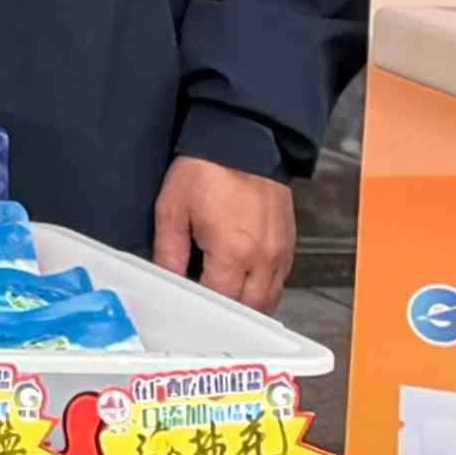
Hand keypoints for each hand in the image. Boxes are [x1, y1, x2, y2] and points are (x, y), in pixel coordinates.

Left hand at [151, 156, 296, 310]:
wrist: (243, 140)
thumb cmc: (207, 170)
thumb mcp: (172, 210)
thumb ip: (168, 252)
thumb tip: (166, 280)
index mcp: (233, 252)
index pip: (220, 301)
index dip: (203, 311)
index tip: (189, 311)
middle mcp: (263, 257)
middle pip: (251, 308)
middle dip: (228, 314)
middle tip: (207, 312)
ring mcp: (280, 250)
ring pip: (270, 298)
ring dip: (249, 306)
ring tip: (226, 302)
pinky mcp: (288, 241)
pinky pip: (280, 280)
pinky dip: (264, 289)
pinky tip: (245, 283)